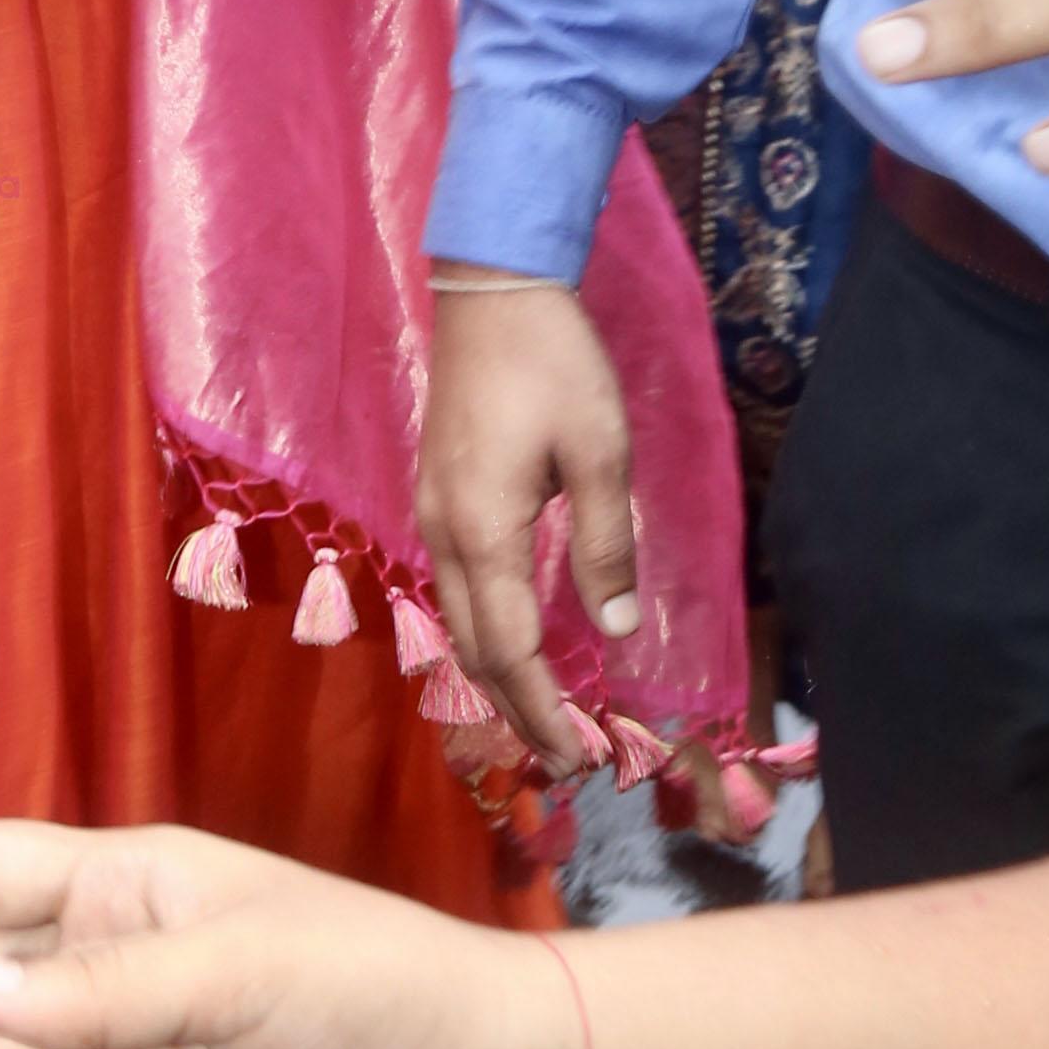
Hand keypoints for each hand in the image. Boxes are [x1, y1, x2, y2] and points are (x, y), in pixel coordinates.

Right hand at [416, 278, 639, 768]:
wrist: (490, 289)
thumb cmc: (554, 362)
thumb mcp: (601, 450)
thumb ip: (606, 542)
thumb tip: (616, 626)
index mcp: (485, 532)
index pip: (509, 650)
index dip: (544, 710)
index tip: (579, 757)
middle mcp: (445, 535)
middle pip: (473, 651)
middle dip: (517, 710)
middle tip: (565, 759)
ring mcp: (433, 516)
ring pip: (457, 624)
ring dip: (498, 677)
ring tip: (542, 716)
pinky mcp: (437, 497)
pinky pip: (456, 591)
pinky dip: (485, 635)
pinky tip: (515, 643)